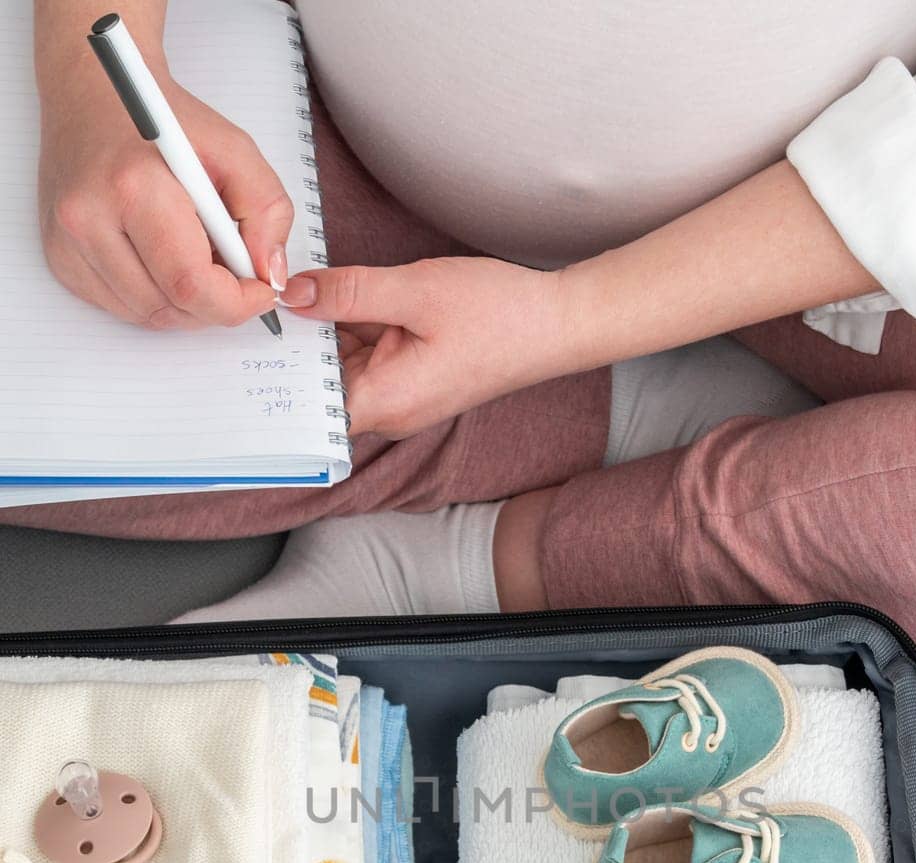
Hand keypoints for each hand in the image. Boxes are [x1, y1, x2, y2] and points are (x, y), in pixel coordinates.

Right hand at [38, 70, 293, 329]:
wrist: (97, 95)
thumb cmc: (163, 120)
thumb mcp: (235, 150)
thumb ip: (267, 212)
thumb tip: (269, 275)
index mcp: (133, 186)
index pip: (190, 284)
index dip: (236, 304)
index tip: (259, 293)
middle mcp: (89, 218)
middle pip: (170, 309)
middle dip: (213, 304)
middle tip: (231, 272)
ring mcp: (68, 243)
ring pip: (147, 316)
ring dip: (185, 305)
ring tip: (196, 257)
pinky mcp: (60, 259)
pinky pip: (122, 308)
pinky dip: (154, 296)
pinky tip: (161, 259)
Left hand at [281, 256, 572, 435]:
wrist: (555, 323)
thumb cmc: (498, 314)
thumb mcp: (413, 290)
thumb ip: (347, 293)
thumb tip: (293, 294)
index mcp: (385, 402)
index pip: (308, 408)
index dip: (275, 376)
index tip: (245, 345)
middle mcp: (389, 410)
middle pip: (319, 383)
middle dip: (295, 342)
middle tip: (258, 296)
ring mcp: (401, 395)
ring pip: (341, 363)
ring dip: (324, 329)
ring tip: (293, 286)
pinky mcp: (412, 377)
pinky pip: (367, 354)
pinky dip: (352, 327)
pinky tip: (336, 293)